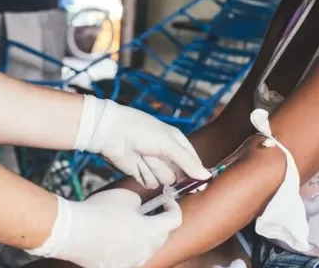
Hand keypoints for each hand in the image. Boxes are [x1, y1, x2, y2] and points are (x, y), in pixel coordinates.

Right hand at [26, 189, 181, 267]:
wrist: (73, 231)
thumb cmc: (98, 211)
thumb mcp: (125, 197)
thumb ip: (141, 202)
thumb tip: (142, 207)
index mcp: (151, 231)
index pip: (174, 220)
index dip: (173, 208)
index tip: (168, 202)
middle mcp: (145, 250)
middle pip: (162, 237)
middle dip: (160, 223)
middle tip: (151, 212)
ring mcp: (132, 261)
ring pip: (147, 249)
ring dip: (145, 237)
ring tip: (132, 226)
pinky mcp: (118, 267)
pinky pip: (131, 258)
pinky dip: (130, 248)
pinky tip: (118, 239)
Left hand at [75, 96, 210, 188]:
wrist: (112, 132)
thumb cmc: (142, 131)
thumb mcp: (169, 144)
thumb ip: (187, 162)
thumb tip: (206, 177)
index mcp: (176, 141)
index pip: (192, 161)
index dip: (197, 173)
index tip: (202, 187)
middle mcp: (166, 153)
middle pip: (180, 173)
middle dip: (178, 177)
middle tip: (175, 176)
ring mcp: (152, 164)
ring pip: (164, 179)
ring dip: (158, 172)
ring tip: (147, 158)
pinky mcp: (139, 173)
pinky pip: (150, 182)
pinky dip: (146, 177)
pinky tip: (138, 165)